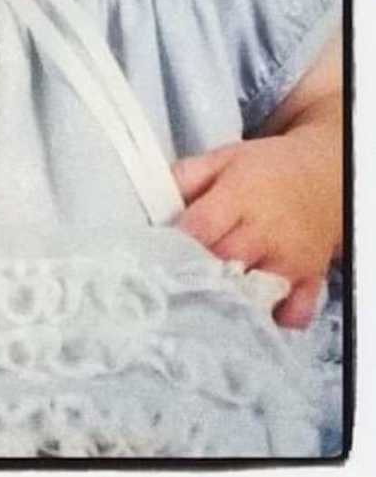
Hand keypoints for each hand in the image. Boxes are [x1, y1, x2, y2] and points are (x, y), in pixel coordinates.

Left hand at [172, 136, 340, 328]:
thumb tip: (153, 199)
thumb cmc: (265, 171)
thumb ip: (185, 176)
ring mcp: (290, 260)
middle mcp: (266, 231)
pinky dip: (271, 318)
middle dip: (194, 273)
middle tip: (173, 280)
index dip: (176, 243)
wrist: (324, 177)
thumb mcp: (223, 159)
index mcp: (240, 196)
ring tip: (203, 300)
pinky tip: (249, 311)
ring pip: (252, 294)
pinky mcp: (311, 281)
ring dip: (226, 301)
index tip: (155, 253)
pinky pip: (292, 313)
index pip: (202, 226)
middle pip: (222, 263)